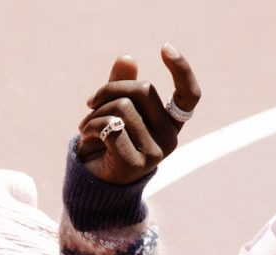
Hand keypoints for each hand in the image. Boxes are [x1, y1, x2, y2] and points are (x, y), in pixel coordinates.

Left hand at [76, 43, 201, 184]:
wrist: (91, 185)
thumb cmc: (104, 144)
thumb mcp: (113, 110)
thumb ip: (121, 86)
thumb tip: (127, 58)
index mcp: (170, 125)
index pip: (189, 96)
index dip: (181, 69)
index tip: (164, 48)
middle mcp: (169, 140)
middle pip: (144, 90)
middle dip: (110, 89)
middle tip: (91, 102)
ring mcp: (154, 154)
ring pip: (123, 107)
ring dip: (95, 112)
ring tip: (87, 126)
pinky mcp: (135, 164)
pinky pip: (111, 127)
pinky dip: (91, 126)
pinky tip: (86, 136)